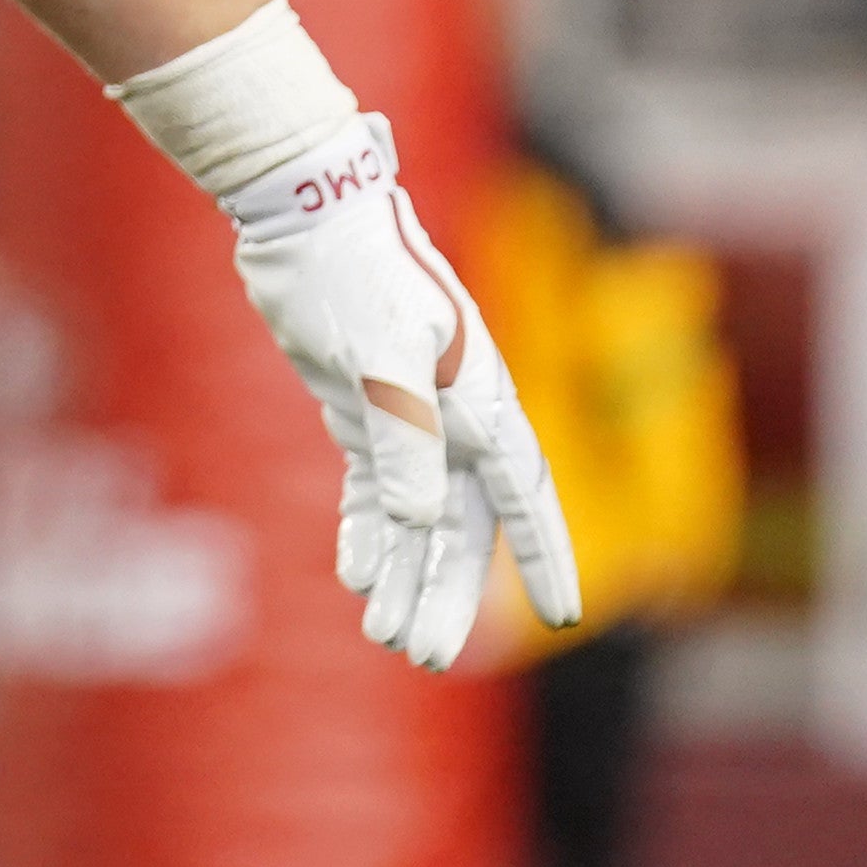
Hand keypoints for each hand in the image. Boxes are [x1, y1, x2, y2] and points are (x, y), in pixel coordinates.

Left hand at [226, 117, 584, 670]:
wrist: (305, 213)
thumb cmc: (353, 270)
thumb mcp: (377, 354)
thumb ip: (405, 437)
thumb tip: (425, 521)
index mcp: (481, 400)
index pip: (524, 494)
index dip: (545, 554)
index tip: (562, 614)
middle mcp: (454, 415)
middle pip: (463, 524)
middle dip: (449, 590)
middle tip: (427, 654)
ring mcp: (408, 414)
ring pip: (417, 516)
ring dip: (405, 573)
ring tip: (388, 637)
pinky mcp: (363, 408)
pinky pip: (375, 488)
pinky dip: (367, 530)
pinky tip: (356, 573)